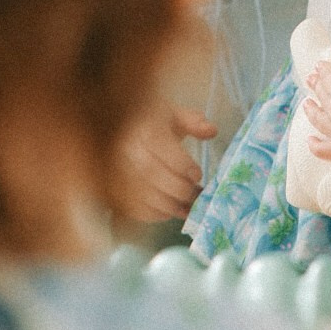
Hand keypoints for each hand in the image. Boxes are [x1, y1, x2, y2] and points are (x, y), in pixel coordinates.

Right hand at [112, 99, 214, 222]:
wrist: (125, 130)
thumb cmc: (154, 124)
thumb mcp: (175, 115)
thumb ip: (194, 122)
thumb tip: (211, 131)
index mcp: (143, 129)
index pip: (159, 145)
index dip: (181, 163)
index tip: (198, 175)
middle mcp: (127, 149)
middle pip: (152, 173)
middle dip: (179, 188)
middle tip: (196, 193)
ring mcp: (120, 171)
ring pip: (144, 194)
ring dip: (171, 205)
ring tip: (188, 206)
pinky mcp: (119, 190)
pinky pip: (136, 208)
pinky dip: (156, 214)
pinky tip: (171, 210)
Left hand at [301, 44, 330, 164]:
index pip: (325, 76)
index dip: (322, 68)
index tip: (320, 66)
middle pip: (320, 95)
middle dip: (315, 85)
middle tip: (312, 80)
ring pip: (317, 120)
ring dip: (310, 110)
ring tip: (308, 104)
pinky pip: (323, 150)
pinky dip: (314, 145)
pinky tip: (311, 139)